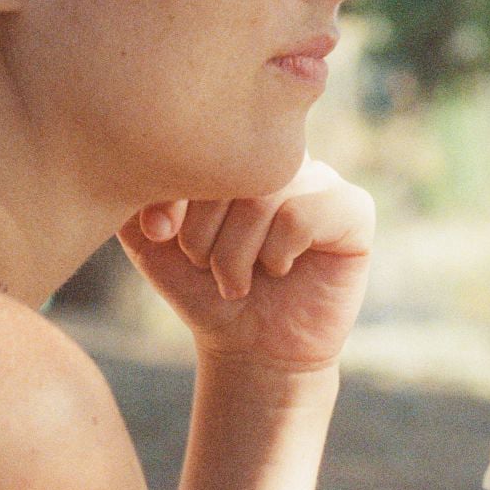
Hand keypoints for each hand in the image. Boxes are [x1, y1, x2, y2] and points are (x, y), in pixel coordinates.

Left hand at [115, 156, 372, 376]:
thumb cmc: (201, 287)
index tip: (160, 234)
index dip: (172, 194)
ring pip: (265, 195)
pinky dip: (277, 253)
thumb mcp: (152, 240)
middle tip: (205, 266)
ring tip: (236, 280)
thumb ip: (135, 196)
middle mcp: (282, 154)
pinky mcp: (355, 211)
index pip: (197, 143)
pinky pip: (303, 216)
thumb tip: (136, 162)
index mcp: (236, 149)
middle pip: (231, 168)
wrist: (248, 346)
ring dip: (236, 253)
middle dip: (202, 232)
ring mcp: (322, 178)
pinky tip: (279, 270)